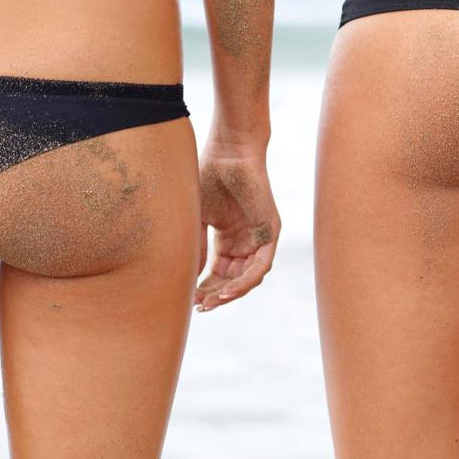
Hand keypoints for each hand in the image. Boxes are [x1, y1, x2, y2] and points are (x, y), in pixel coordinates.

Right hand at [194, 143, 280, 311]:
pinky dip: (245, 280)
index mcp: (228, 237)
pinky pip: (261, 265)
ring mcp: (259, 237)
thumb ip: (195, 247)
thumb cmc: (210, 177)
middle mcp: (245, 240)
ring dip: (231, 292)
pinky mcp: (270, 232)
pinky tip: (228, 290)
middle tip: (199, 306)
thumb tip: (188, 279)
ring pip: (248, 277)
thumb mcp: (197, 219)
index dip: (205, 287)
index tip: (190, 300)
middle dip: (216, 294)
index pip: (218, 272)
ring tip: (212, 302)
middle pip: (233, 279)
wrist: (229, 152)